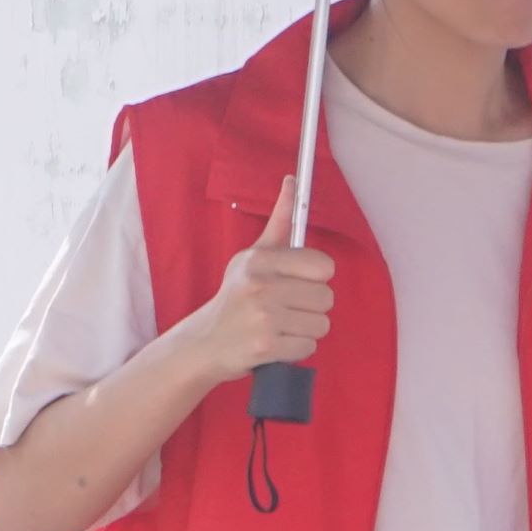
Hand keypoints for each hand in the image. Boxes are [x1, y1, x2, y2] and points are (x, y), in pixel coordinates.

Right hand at [179, 196, 332, 380]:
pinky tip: (275, 342)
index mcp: (260, 260)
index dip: (317, 276)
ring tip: (280, 325)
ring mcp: (263, 318)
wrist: (205, 342)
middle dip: (311, 306)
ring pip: (321, 325)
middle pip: (326, 298)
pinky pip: (309, 347)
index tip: (299, 281)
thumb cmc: (236, 296)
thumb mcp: (253, 256)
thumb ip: (279, 222)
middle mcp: (261, 286)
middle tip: (285, 307)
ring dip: (305, 329)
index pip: (323, 266)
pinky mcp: (266, 347)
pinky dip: (296, 349)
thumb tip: (293, 181)